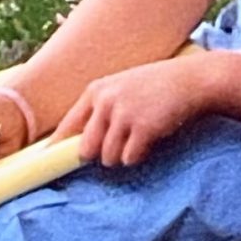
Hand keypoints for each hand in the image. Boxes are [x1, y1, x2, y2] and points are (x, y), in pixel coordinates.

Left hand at [56, 54, 220, 167]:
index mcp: (96, 90)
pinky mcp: (142, 128)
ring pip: (108, 157)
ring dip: (123, 156)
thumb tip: (80, 144)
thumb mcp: (123, 87)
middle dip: (99, 155)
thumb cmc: (157, 85)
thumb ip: (101, 109)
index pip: (67, 126)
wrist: (192, 80)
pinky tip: (151, 141)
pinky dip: (139, 156)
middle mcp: (105, 101)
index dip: (58, 146)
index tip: (49, 160)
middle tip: (117, 148)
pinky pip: (130, 159)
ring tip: (138, 139)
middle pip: (85, 148)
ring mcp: (123, 114)